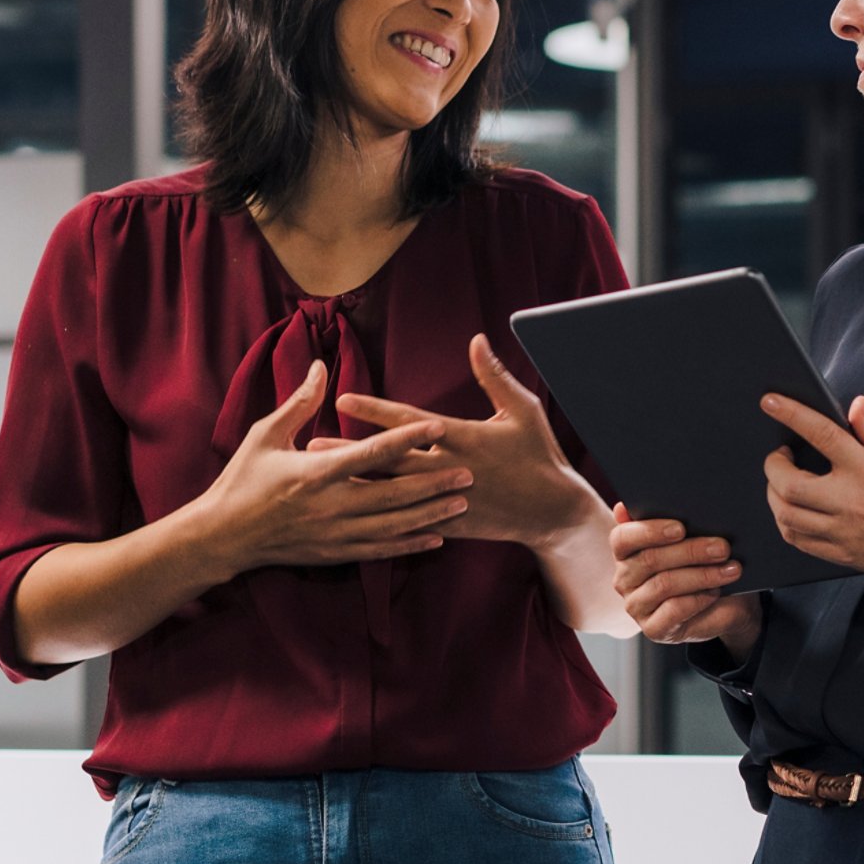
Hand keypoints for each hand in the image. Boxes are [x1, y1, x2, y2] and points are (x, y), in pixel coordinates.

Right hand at [200, 360, 473, 572]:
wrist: (222, 536)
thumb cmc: (242, 479)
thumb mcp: (265, 435)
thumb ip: (299, 403)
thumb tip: (320, 367)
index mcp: (314, 473)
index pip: (370, 453)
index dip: (407, 438)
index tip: (437, 425)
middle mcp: (329, 506)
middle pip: (392, 494)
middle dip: (433, 483)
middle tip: (469, 472)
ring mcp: (334, 534)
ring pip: (393, 525)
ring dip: (430, 514)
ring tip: (462, 503)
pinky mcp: (334, 553)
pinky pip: (380, 550)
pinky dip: (410, 545)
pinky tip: (436, 539)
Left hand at [328, 334, 595, 551]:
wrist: (553, 512)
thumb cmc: (540, 455)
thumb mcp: (522, 411)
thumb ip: (495, 377)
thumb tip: (477, 340)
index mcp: (463, 438)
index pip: (410, 421)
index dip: (375, 409)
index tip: (343, 398)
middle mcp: (449, 469)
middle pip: (388, 458)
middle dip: (350, 450)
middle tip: (311, 443)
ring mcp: (446, 499)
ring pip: (389, 490)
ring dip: (354, 482)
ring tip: (320, 476)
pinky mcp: (448, 523)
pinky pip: (407, 520)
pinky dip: (377, 516)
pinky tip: (349, 514)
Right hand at [609, 504, 762, 656]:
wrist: (725, 602)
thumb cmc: (702, 563)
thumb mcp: (691, 538)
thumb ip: (670, 522)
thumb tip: (633, 505)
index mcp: (626, 551)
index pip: (622, 538)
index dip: (650, 531)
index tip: (681, 528)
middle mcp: (624, 578)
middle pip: (650, 560)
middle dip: (690, 551)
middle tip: (722, 547)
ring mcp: (636, 606)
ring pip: (664, 584)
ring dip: (702, 575)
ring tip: (730, 569)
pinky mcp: (653, 629)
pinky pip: (674, 609)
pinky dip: (699, 598)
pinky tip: (716, 591)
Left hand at [761, 392, 863, 584]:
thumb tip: (855, 405)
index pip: (821, 435)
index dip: (791, 414)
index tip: (770, 402)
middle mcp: (850, 503)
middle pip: (789, 485)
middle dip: (773, 467)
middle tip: (779, 457)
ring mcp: (843, 532)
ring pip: (786, 516)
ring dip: (774, 496)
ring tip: (783, 483)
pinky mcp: (841, 554)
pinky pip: (798, 541)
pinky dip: (786, 523)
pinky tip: (793, 511)